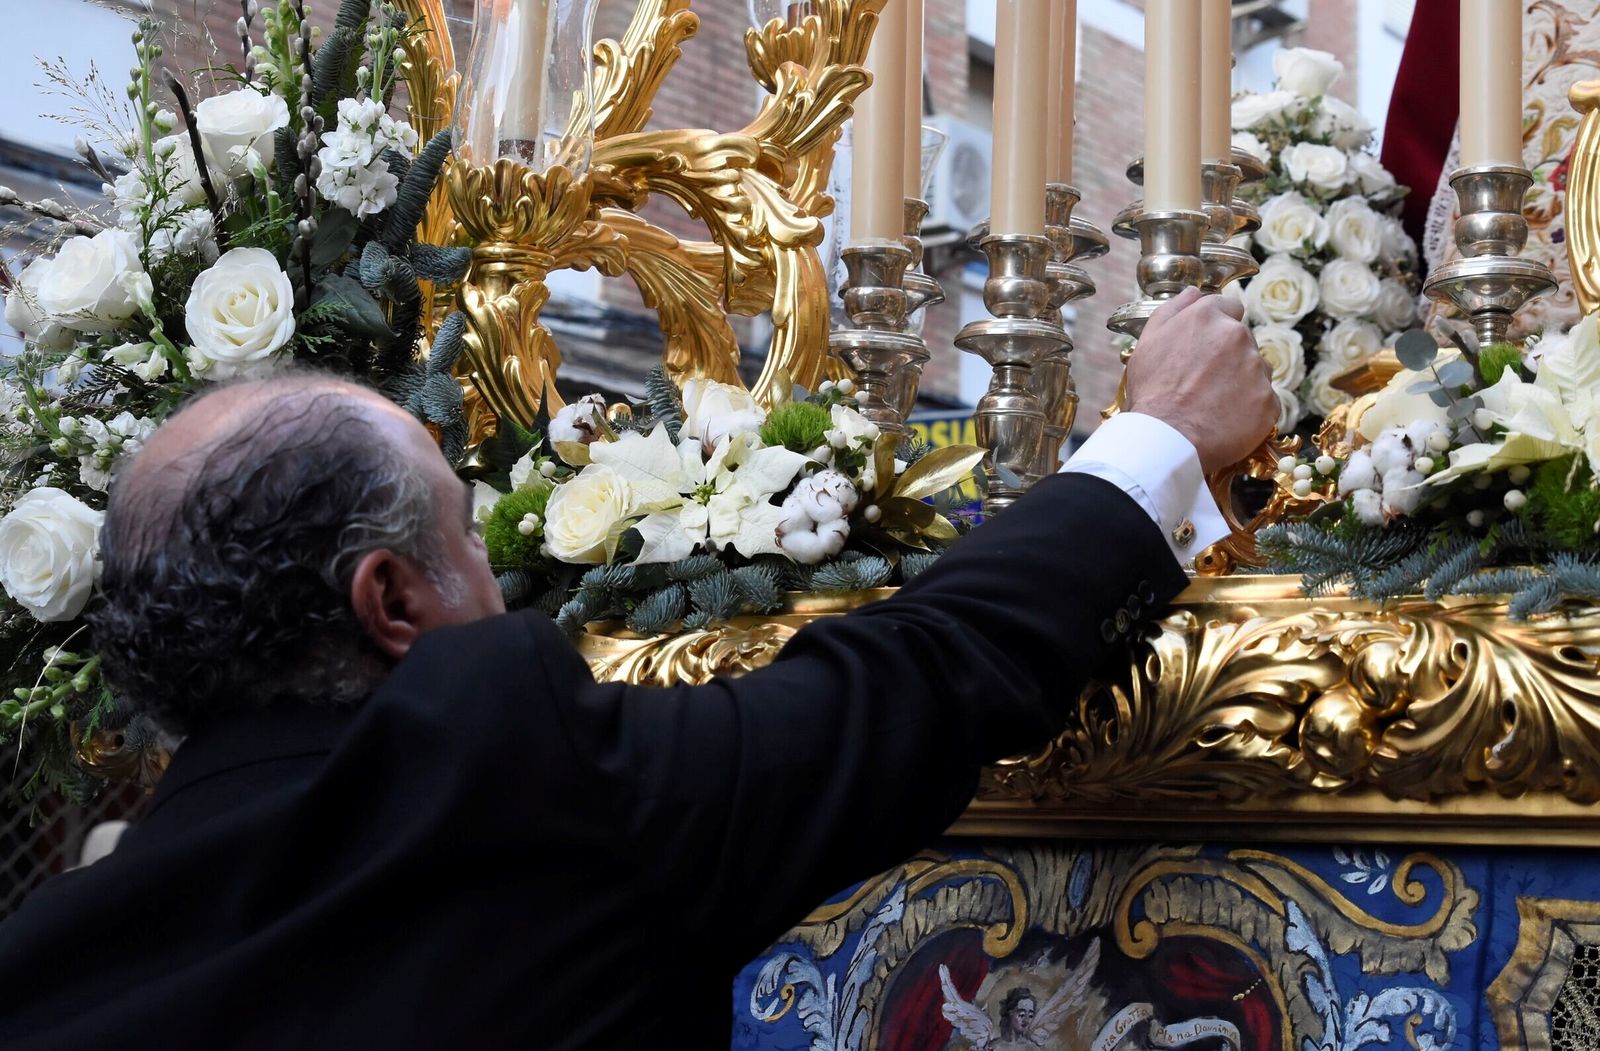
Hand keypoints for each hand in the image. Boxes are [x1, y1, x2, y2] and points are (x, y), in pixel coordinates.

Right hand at [1126, 287, 1277, 474]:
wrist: (1167, 440)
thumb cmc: (1152, 393)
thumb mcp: (1148, 342)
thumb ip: (1173, 310)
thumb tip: (1193, 292)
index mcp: (1208, 317)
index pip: (1228, 306)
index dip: (1215, 326)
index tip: (1204, 347)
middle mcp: (1238, 335)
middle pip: (1242, 339)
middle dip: (1227, 356)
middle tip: (1202, 382)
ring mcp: (1257, 369)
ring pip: (1255, 369)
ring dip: (1240, 381)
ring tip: (1212, 404)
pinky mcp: (1269, 401)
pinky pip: (1263, 400)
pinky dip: (1248, 409)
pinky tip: (1224, 419)